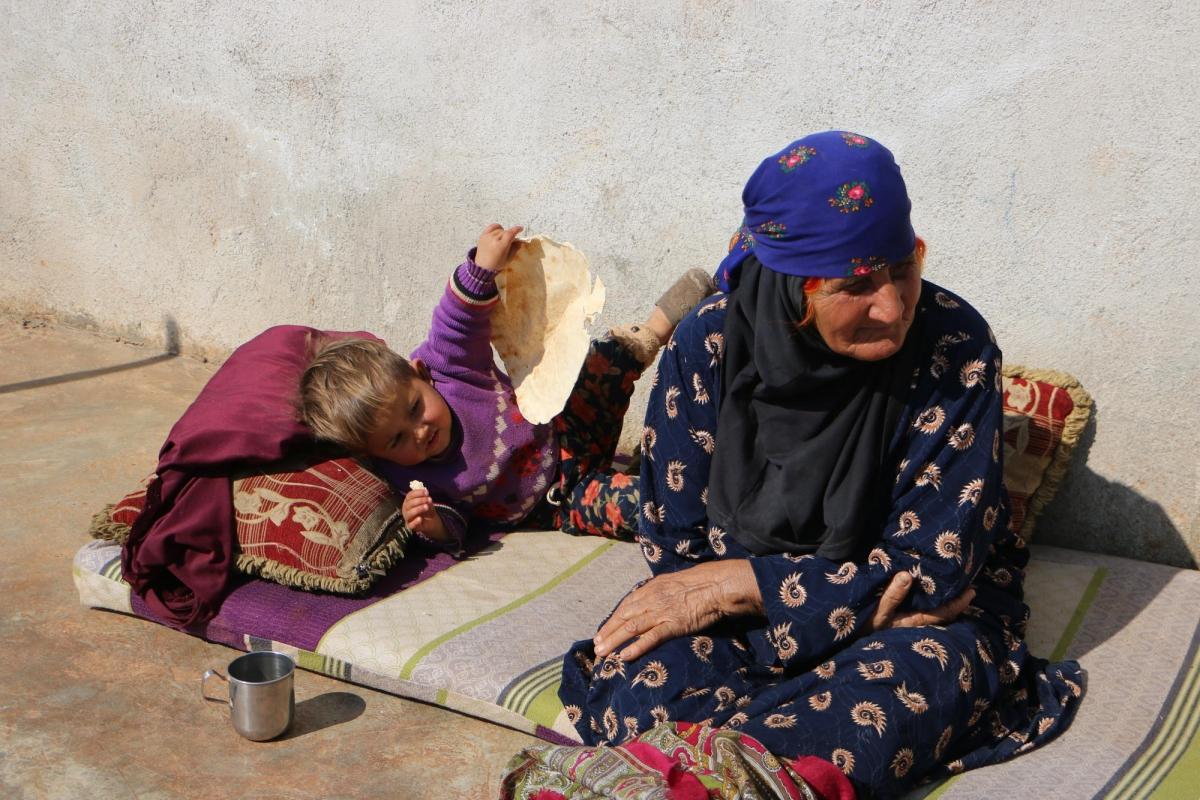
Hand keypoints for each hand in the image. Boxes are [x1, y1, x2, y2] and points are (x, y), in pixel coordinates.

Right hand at [402, 487, 448, 541]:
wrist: (431, 521)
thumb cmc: (426, 510)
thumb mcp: (427, 502)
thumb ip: (426, 498)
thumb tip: (425, 493)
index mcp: (408, 501)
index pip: (409, 495)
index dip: (417, 493)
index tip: (426, 492)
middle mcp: (406, 509)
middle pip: (409, 504)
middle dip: (419, 500)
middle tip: (428, 499)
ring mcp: (407, 518)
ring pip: (409, 514)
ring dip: (418, 509)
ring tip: (426, 507)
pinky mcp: (410, 526)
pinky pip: (410, 525)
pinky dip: (415, 522)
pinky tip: (420, 519)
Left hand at [475, 223, 523, 270]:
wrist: (483, 267)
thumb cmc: (496, 264)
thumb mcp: (508, 258)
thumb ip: (515, 248)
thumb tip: (520, 241)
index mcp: (500, 246)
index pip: (510, 234)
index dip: (516, 229)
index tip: (521, 228)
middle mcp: (493, 239)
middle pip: (505, 232)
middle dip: (510, 235)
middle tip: (511, 241)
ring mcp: (487, 237)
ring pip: (499, 229)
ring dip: (503, 233)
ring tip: (503, 239)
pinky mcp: (483, 236)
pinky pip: (491, 227)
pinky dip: (496, 228)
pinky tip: (498, 231)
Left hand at [592, 560, 761, 661]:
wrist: (718, 585)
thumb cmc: (702, 583)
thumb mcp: (676, 582)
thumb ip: (662, 592)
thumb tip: (654, 600)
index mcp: (652, 587)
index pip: (627, 605)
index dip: (613, 619)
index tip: (603, 630)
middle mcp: (652, 599)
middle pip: (624, 616)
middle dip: (608, 631)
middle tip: (596, 645)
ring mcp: (661, 612)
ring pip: (631, 627)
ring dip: (614, 641)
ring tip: (602, 653)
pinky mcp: (673, 624)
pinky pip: (651, 638)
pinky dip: (636, 647)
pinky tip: (624, 656)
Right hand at [867, 571, 975, 631]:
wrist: (849, 640)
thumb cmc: (864, 625)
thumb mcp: (877, 610)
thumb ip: (892, 594)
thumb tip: (909, 575)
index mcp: (912, 620)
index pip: (942, 613)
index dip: (958, 603)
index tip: (972, 590)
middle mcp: (913, 624)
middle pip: (941, 615)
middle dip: (956, 603)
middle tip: (970, 589)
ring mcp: (907, 624)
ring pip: (932, 615)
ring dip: (944, 603)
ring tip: (953, 591)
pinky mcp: (899, 622)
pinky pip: (921, 613)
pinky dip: (930, 604)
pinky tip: (929, 596)